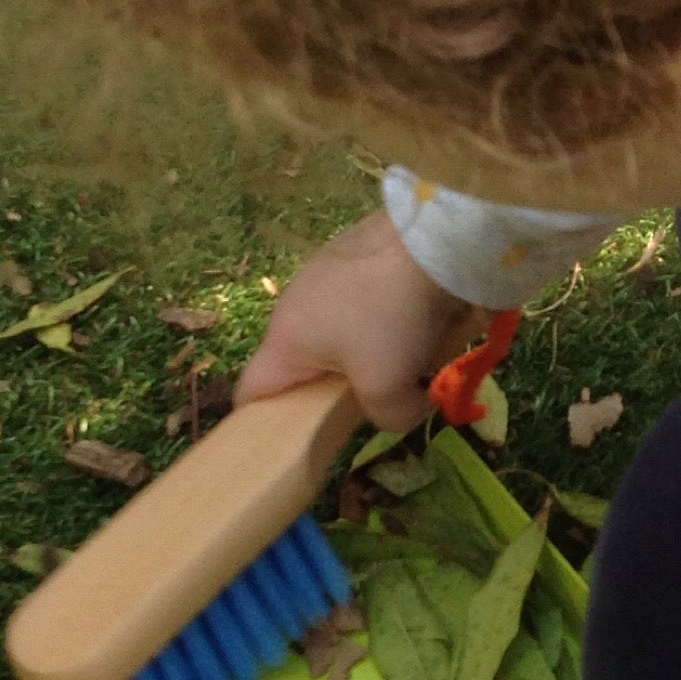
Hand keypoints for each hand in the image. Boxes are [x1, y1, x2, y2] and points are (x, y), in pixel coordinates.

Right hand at [235, 208, 487, 430]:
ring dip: (375, 353)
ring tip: (414, 357)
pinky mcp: (358, 259)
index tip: (299, 439)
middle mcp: (294, 305)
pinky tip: (424, 322)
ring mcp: (325, 276)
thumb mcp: (389, 386)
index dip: (265, 422)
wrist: (429, 240)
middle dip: (342, 388)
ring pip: (344, 337)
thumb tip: (401, 411)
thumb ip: (388, 417)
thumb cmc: (390, 319)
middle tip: (380, 399)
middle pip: (307, 366)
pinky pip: (368, 306)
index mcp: (285, 338)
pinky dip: (392, 321)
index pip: (251, 391)